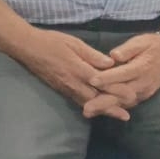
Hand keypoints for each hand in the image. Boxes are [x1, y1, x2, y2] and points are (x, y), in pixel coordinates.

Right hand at [20, 29, 134, 119]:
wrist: (27, 47)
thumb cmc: (51, 42)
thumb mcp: (74, 43)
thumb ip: (93, 55)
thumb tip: (111, 64)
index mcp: (78, 69)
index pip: (102, 84)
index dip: (117, 90)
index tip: (132, 95)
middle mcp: (73, 83)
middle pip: (95, 99)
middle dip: (111, 108)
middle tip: (126, 116)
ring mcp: (65, 88)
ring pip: (87, 103)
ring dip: (102, 110)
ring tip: (116, 116)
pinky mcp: (60, 89)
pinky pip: (78, 101)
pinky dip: (90, 106)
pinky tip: (96, 109)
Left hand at [86, 33, 159, 113]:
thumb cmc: (151, 46)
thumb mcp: (140, 42)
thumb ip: (127, 49)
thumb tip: (113, 55)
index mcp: (142, 67)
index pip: (123, 74)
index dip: (107, 78)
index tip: (92, 80)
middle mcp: (143, 83)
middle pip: (122, 94)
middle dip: (104, 102)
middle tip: (86, 108)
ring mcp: (144, 92)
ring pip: (124, 102)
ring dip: (107, 108)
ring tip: (89, 112)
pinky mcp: (143, 97)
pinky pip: (128, 104)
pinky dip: (114, 108)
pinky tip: (99, 111)